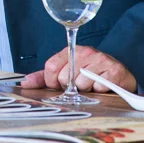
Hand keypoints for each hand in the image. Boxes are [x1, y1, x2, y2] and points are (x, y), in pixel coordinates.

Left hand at [22, 46, 136, 92]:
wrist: (119, 75)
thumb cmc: (89, 74)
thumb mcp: (66, 73)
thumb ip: (44, 77)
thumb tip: (24, 83)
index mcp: (71, 51)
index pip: (51, 66)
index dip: (52, 81)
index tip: (59, 85)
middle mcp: (86, 52)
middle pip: (65, 77)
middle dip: (70, 87)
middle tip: (80, 84)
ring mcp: (101, 60)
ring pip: (81, 84)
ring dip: (86, 90)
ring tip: (92, 85)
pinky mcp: (114, 70)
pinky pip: (98, 88)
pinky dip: (99, 91)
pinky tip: (102, 87)